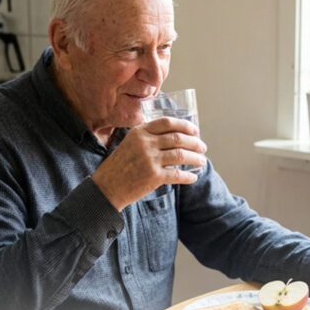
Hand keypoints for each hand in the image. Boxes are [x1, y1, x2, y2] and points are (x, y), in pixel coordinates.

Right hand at [92, 117, 206, 210]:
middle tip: (202, 147)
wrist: (107, 187)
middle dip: (194, 142)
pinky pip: (177, 174)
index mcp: (140, 132)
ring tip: (202, 161)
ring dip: (195, 158)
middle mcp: (145, 144)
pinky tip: (193, 177)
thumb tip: (173, 135)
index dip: (184, 125)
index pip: (167, 122)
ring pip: (181, 155)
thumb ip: (146, 136)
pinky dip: (188, 176)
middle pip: (178, 138)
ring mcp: (150, 160)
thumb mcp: (129, 143)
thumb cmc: (120, 165)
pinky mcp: (153, 177)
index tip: (195, 130)